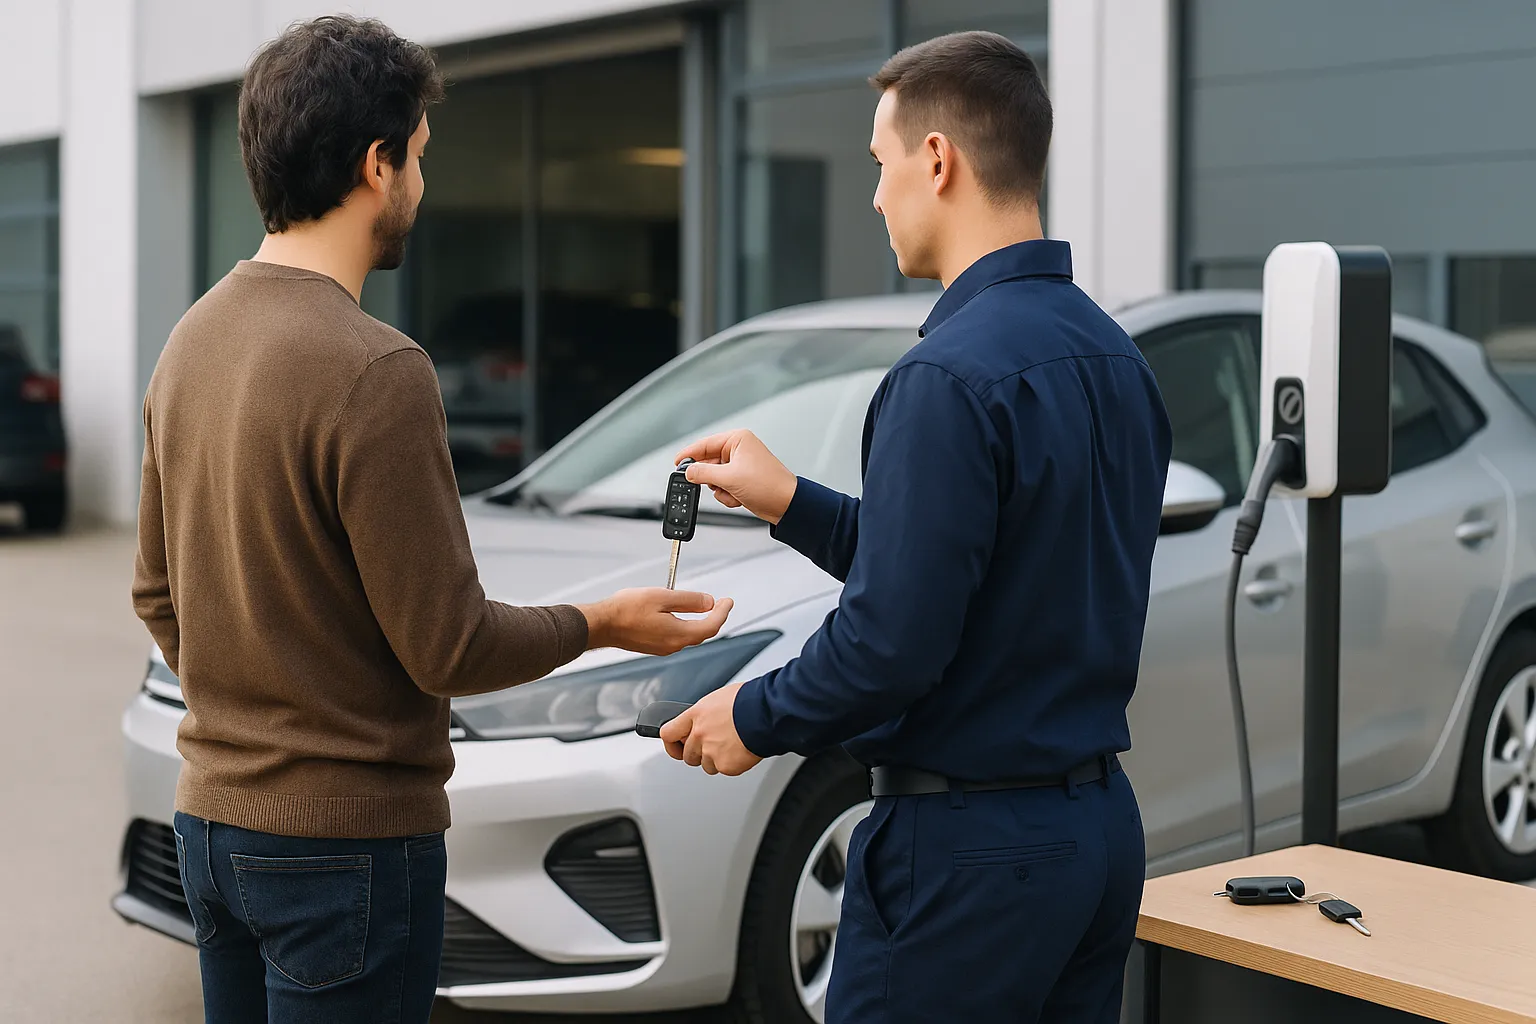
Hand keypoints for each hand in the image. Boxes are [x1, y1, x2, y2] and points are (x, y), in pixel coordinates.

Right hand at [578, 589, 733, 655]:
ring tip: (703, 606)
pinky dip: (685, 625)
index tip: (728, 601)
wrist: (602, 625)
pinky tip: (679, 614)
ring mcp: (663, 648)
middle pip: (702, 632)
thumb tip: (708, 602)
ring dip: (699, 621)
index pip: (711, 625)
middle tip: (720, 603)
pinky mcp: (654, 647)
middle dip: (714, 617)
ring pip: (689, 635)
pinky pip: (676, 636)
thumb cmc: (625, 610)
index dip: (723, 612)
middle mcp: (673, 645)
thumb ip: (689, 600)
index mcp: (678, 634)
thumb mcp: (662, 597)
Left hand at [659, 682, 762, 775]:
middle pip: (687, 755)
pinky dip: (733, 764)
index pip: (668, 733)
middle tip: (714, 745)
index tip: (676, 745)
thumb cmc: (750, 700)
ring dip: (716, 760)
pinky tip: (742, 750)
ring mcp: (711, 752)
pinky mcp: (726, 765)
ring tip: (733, 745)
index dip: (672, 742)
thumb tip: (704, 720)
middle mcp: (699, 735)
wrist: (768, 713)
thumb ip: (706, 713)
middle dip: (698, 753)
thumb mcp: (720, 698)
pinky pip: (724, 770)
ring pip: (706, 765)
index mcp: (696, 715)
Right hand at [675, 430, 797, 525]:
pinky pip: (723, 487)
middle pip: (708, 463)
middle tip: (713, 485)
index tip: (677, 463)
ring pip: (714, 478)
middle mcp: (739, 450)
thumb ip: (703, 473)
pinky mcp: (742, 480)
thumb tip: (688, 472)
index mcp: (738, 440)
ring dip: (721, 490)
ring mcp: (740, 466)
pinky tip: (739, 498)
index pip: (705, 443)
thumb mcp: (729, 478)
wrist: (786, 505)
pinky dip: (728, 495)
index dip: (689, 454)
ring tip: (734, 492)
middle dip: (712, 479)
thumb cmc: (768, 485)